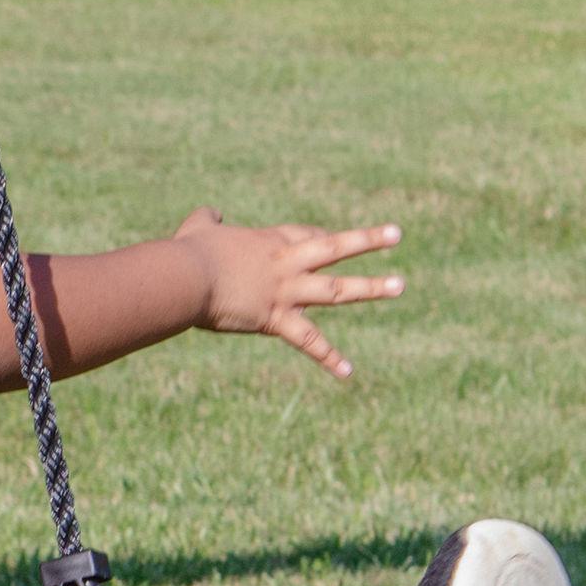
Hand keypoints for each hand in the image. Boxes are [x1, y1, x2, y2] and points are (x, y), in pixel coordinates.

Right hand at [173, 206, 403, 380]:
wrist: (186, 278)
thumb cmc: (189, 252)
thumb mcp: (198, 227)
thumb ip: (207, 218)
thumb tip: (212, 213)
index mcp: (270, 243)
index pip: (307, 236)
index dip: (321, 238)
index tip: (333, 240)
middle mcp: (286, 264)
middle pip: (334, 248)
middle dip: (366, 241)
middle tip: (396, 235)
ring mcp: (286, 291)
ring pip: (337, 289)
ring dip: (370, 287)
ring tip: (399, 285)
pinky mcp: (276, 319)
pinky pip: (308, 342)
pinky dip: (328, 358)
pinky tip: (348, 373)